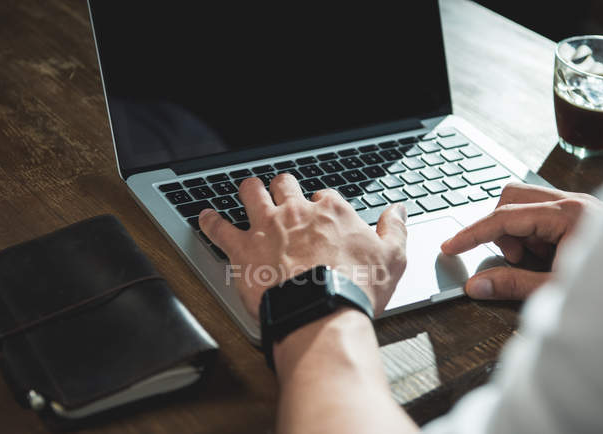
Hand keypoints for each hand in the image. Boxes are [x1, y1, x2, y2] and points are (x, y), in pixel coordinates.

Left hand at [198, 174, 407, 316]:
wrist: (322, 312)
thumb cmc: (356, 288)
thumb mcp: (392, 257)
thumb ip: (395, 229)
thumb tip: (397, 210)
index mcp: (332, 211)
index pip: (324, 196)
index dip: (321, 203)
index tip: (320, 213)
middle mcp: (296, 212)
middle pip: (285, 185)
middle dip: (284, 186)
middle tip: (283, 192)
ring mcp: (267, 227)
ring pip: (251, 193)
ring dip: (250, 190)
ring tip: (248, 190)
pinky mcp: (243, 249)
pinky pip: (219, 228)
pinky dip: (210, 221)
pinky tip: (205, 217)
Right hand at [441, 182, 602, 299]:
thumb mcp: (557, 290)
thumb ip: (512, 285)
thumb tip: (475, 285)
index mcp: (568, 215)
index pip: (504, 217)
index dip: (472, 233)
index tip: (450, 246)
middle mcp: (572, 203)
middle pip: (511, 198)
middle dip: (498, 228)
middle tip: (511, 259)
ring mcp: (576, 206)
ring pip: (523, 203)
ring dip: (515, 231)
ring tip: (531, 261)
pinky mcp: (578, 214)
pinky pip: (538, 213)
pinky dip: (530, 234)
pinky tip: (545, 257)